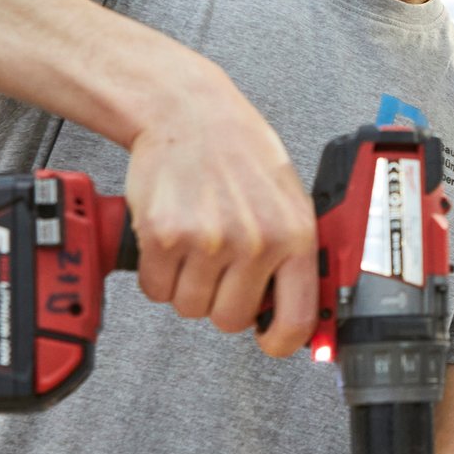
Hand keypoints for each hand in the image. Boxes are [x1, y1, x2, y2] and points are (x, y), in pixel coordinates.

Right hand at [121, 71, 317, 355]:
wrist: (189, 112)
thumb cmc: (240, 153)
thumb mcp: (289, 200)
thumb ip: (293, 255)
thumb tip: (297, 312)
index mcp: (294, 235)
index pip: (296, 318)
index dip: (281, 341)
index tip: (270, 341)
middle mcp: (254, 242)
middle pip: (230, 320)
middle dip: (220, 301)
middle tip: (219, 266)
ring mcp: (207, 241)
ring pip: (189, 308)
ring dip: (187, 286)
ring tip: (195, 244)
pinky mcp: (163, 236)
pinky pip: (156, 290)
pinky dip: (157, 274)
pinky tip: (171, 239)